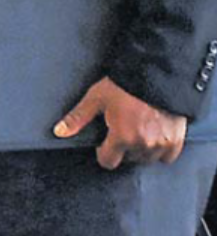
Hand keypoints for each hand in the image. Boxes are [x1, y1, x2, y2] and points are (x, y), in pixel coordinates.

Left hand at [54, 75, 186, 168]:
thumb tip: (59, 132)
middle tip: (122, 127)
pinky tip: (153, 133)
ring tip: (137, 128)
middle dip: (122, 147)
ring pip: (146, 158)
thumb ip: (78, 118)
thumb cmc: (124, 85)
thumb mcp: (95, 99)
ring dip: (140, 148)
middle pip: (127, 159)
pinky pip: (166, 156)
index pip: (108, 161)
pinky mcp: (176, 141)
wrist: (154, 74)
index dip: (103, 151)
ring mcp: (161, 144)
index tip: (104, 141)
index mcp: (122, 137)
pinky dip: (160, 148)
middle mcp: (143, 144)